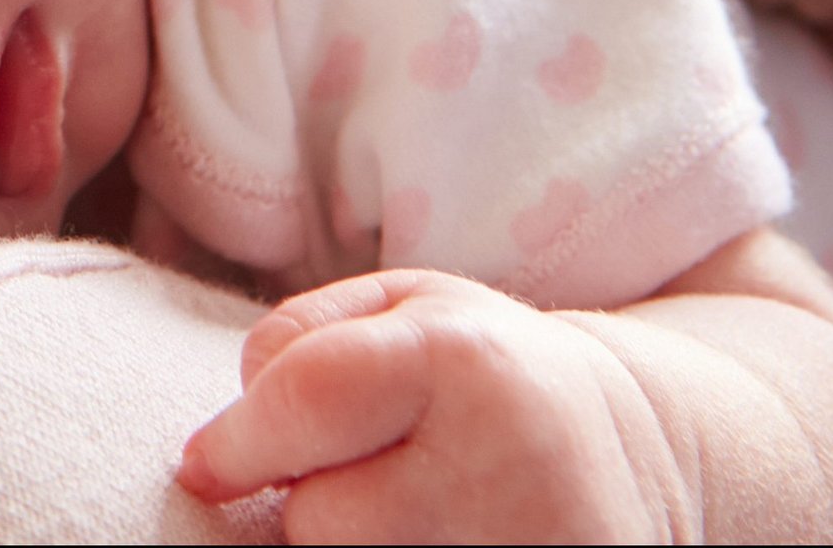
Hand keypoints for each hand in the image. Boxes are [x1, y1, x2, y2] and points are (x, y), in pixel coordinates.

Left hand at [177, 268, 681, 543]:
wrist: (628, 450)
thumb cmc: (481, 370)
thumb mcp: (400, 307)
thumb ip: (294, 341)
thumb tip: (213, 454)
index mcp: (463, 360)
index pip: (305, 401)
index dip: (234, 442)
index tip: (203, 466)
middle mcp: (504, 463)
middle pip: (319, 520)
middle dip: (315, 501)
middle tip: (368, 476)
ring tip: (409, 514)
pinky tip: (438, 540)